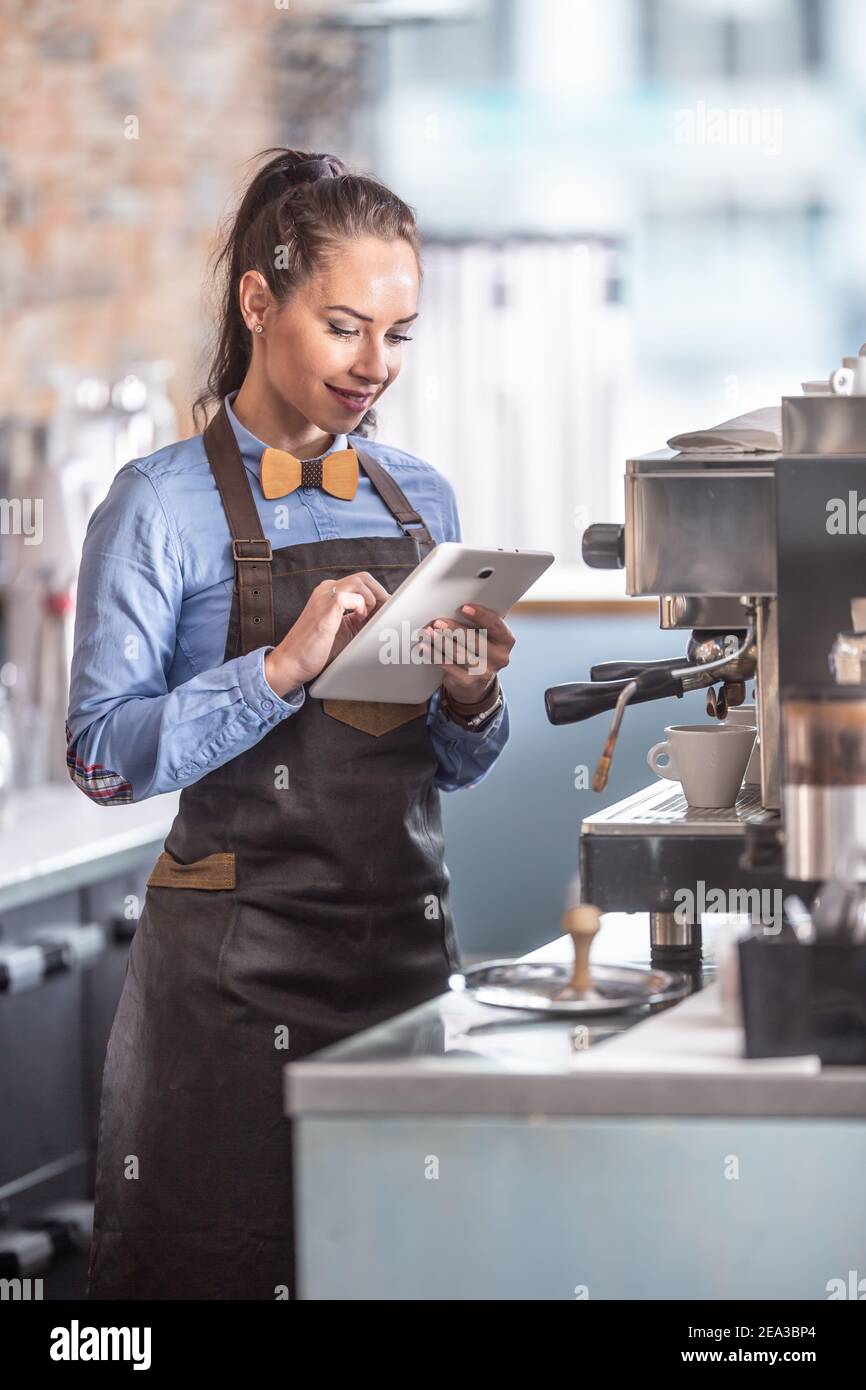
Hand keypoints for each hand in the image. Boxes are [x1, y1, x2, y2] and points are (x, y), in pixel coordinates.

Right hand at [263, 571, 390, 695]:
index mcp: (329, 594)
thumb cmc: (314, 650)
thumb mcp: (344, 630)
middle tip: (386, 612)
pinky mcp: (325, 609)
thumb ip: (359, 619)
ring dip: (372, 600)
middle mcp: (326, 591)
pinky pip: (350, 597)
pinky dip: (361, 606)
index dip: (378, 595)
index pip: (361, 583)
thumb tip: (384, 615)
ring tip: (368, 618)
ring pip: (360, 582)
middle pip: (363, 577)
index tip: (388, 610)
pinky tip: (358, 620)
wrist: (290, 663)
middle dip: (380, 594)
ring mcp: (324, 597)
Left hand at [420, 603, 513, 701]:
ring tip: (428, 632)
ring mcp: (485, 672)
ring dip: (441, 641)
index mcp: (506, 641)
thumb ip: (477, 623)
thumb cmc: (478, 650)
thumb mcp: (484, 637)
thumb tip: (451, 608)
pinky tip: (425, 647)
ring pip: (460, 653)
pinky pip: (449, 666)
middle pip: (475, 640)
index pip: (495, 625)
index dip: (480, 615)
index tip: (463, 608)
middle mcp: (500, 657)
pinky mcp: (469, 682)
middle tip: (438, 622)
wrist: (476, 684)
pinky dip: (435, 655)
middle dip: (454, 629)